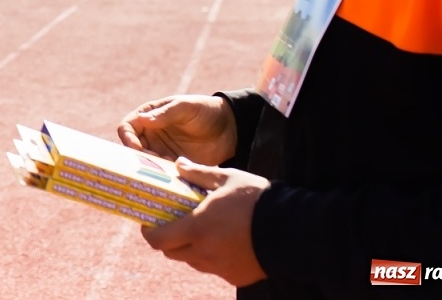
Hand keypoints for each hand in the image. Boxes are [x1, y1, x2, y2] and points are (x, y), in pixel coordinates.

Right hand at [118, 94, 237, 165]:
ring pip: (145, 162)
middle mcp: (151, 134)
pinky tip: (174, 177)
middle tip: (152, 164)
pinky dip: (163, 176)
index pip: (127, 127)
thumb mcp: (185, 107)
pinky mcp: (174, 164)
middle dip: (137, 157)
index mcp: (149, 116)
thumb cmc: (205, 110)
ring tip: (165, 171)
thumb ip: (165, 114)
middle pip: (132, 148)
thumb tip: (143, 119)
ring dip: (151, 168)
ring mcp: (161, 150)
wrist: (230, 128)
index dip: (127, 138)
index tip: (136, 148)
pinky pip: (162, 172)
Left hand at [141, 160, 267, 286]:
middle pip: (172, 253)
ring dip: (190, 249)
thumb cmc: (258, 200)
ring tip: (202, 231)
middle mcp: (205, 252)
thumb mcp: (228, 179)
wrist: (293, 230)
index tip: (149, 224)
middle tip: (174, 225)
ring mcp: (220, 267)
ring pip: (193, 261)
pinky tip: (225, 242)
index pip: (158, 239)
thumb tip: (179, 164)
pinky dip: (213, 258)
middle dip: (168, 240)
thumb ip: (199, 173)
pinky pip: (215, 269)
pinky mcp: (236, 277)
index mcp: (197, 228)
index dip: (149, 233)